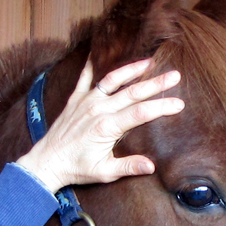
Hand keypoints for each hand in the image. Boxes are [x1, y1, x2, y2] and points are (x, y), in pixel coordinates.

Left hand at [15, 58, 182, 193]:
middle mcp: (98, 109)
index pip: (141, 112)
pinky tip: (101, 53)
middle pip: (132, 92)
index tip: (178, 104)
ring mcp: (86, 101)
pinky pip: (86, 77)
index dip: (162, 107)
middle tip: (175, 75)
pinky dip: (94, 65)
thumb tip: (151, 166)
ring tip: (149, 62)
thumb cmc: (76, 169)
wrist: (46, 163)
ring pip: (113, 80)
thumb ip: (128, 167)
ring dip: (132, 69)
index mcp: (107, 127)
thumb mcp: (104, 172)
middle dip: (156, 83)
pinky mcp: (75, 100)